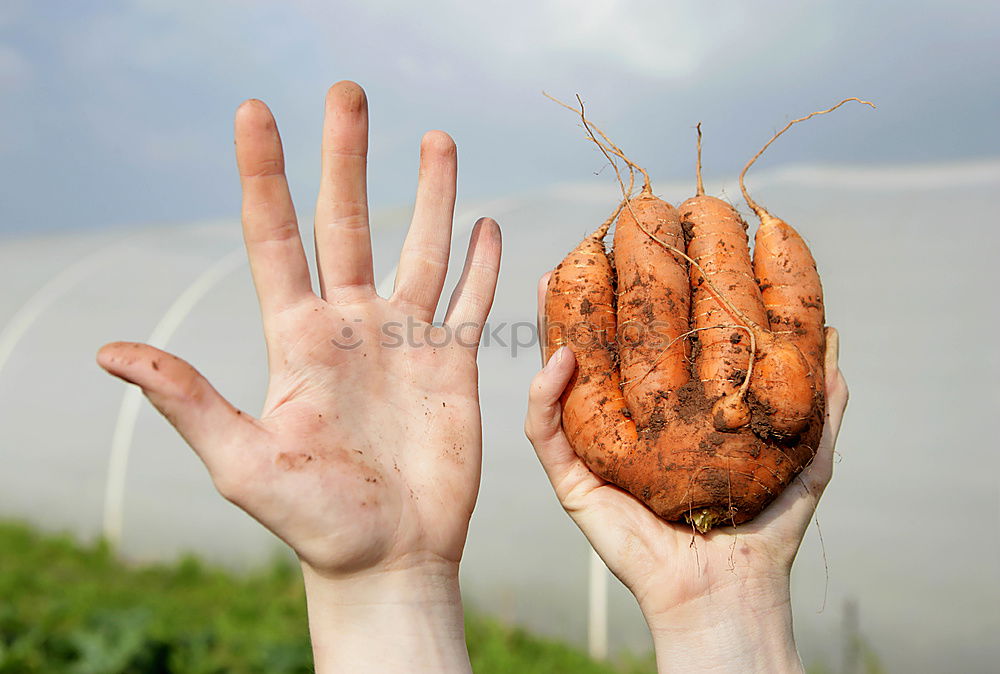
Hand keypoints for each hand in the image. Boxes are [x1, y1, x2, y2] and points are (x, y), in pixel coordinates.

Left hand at [98, 81, 500, 672]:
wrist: (386, 558)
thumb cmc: (312, 520)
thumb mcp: (241, 461)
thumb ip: (188, 399)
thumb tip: (108, 352)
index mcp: (298, 339)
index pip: (277, 239)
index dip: (265, 175)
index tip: (255, 112)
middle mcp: (351, 326)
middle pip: (348, 223)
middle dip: (346, 157)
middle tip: (348, 91)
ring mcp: (404, 343)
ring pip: (419, 249)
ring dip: (429, 195)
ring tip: (435, 138)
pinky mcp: (451, 367)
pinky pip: (468, 304)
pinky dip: (480, 265)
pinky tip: (484, 224)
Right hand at [525, 274, 847, 672]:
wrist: (729, 588)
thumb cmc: (765, 524)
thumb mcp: (805, 449)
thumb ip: (819, 396)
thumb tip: (834, 333)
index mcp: (672, 406)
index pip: (653, 338)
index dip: (651, 292)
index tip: (656, 247)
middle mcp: (630, 418)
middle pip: (604, 343)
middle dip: (595, 290)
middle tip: (598, 243)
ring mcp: (598, 445)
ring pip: (565, 375)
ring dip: (554, 324)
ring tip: (553, 275)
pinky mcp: (574, 478)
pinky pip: (547, 430)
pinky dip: (545, 393)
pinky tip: (561, 354)